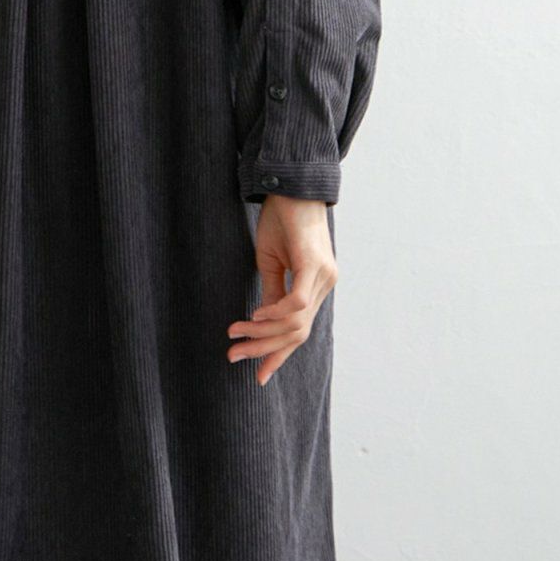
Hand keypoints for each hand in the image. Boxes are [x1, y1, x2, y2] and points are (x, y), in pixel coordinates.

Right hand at [227, 194, 337, 384]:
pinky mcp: (314, 266)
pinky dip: (274, 314)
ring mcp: (323, 277)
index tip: (257, 376)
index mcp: (316, 287)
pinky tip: (254, 316)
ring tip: (235, 334)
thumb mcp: (272, 261)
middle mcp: (325, 285)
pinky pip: (296, 303)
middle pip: (297, 333)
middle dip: (264, 349)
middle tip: (234, 357)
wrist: (292, 185)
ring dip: (262, 333)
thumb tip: (263, 322)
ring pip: (295, 323)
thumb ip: (272, 292)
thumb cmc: (282, 219)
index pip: (299, 331)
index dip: (278, 354)